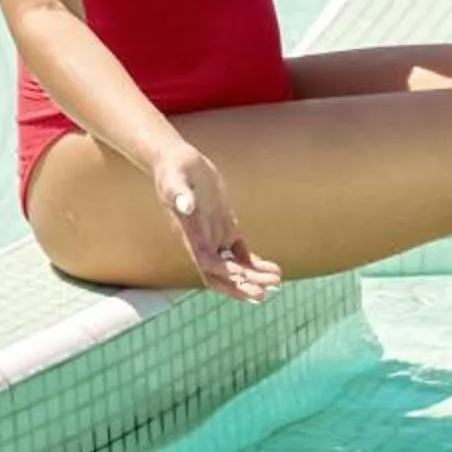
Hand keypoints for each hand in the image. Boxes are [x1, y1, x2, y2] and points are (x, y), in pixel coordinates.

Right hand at [150, 145, 281, 302]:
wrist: (176, 160)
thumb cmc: (173, 169)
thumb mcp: (175, 180)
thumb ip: (180, 194)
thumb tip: (186, 205)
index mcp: (190, 235)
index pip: (209, 266)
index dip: (228, 277)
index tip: (248, 283)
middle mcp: (201, 240)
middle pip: (221, 275)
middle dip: (243, 285)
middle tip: (268, 291)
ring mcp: (213, 234)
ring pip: (233, 266)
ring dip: (253, 278)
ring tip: (277, 282)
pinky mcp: (224, 225)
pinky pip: (239, 252)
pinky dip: (254, 263)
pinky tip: (273, 268)